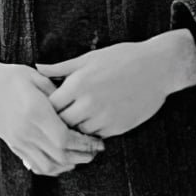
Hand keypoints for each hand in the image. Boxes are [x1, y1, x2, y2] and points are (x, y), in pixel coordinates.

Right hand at [0, 56, 104, 175]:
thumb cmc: (13, 78)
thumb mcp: (37, 78)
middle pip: (59, 155)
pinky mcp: (15, 146)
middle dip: (82, 156)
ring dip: (69, 165)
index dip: (84, 144)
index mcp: (34, 111)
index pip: (64, 138)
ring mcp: (19, 140)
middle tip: (95, 151)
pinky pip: (36, 166)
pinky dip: (53, 169)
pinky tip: (63, 161)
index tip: (97, 141)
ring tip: (82, 157)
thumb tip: (79, 107)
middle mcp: (26, 130)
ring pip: (48, 166)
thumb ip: (59, 94)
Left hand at [37, 30, 195, 137]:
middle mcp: (89, 103)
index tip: (46, 106)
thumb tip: (37, 68)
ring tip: (74, 121)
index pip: (50, 106)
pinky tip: (93, 123)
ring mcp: (104, 118)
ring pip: (78, 132)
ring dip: (75, 128)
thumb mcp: (89, 58)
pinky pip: (96, 136)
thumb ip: (61, 68)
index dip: (46, 108)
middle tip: (56, 119)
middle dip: (58, 122)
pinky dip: (92, 132)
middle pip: (61, 123)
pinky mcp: (118, 128)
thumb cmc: (121, 58)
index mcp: (78, 84)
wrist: (159, 68)